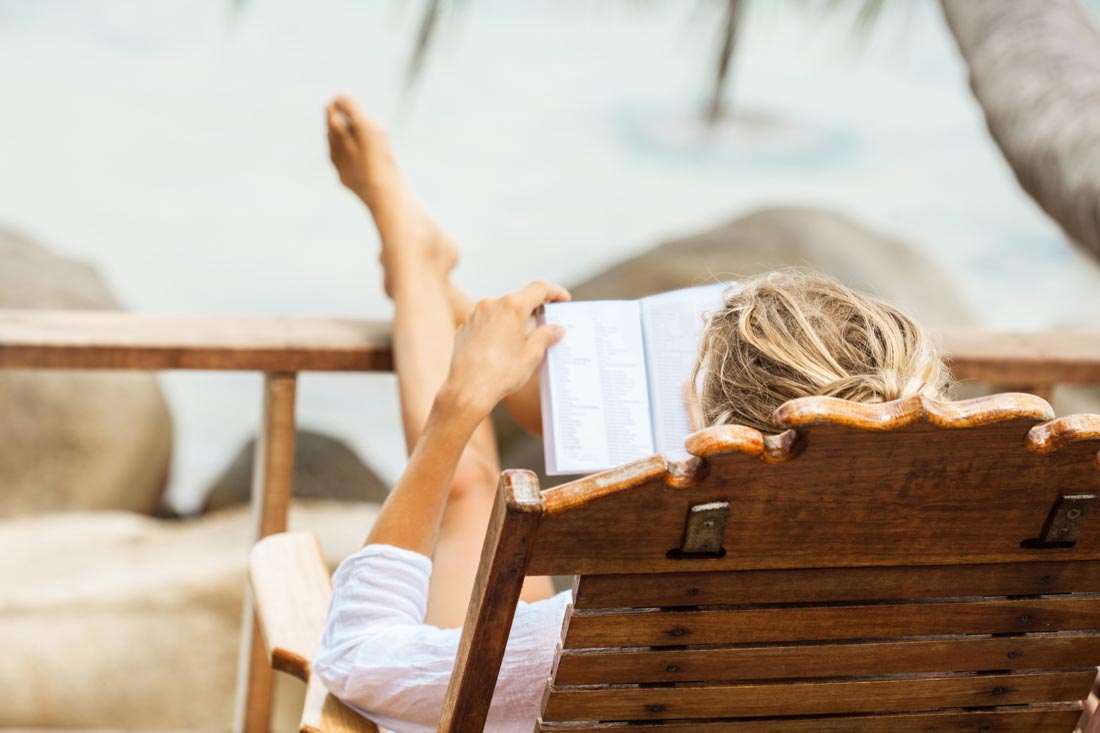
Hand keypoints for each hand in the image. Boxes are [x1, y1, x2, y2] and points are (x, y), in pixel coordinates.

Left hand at [442, 281, 569, 416]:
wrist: (467, 390)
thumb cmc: (500, 373)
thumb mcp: (532, 354)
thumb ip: (546, 336)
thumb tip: (555, 329)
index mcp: (512, 306)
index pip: (539, 289)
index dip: (555, 292)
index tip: (563, 299)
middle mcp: (491, 304)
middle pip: (519, 299)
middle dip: (534, 309)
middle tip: (546, 323)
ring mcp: (475, 315)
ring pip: (501, 310)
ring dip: (514, 320)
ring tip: (524, 339)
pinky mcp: (465, 327)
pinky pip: (486, 322)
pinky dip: (498, 328)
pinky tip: (503, 347)